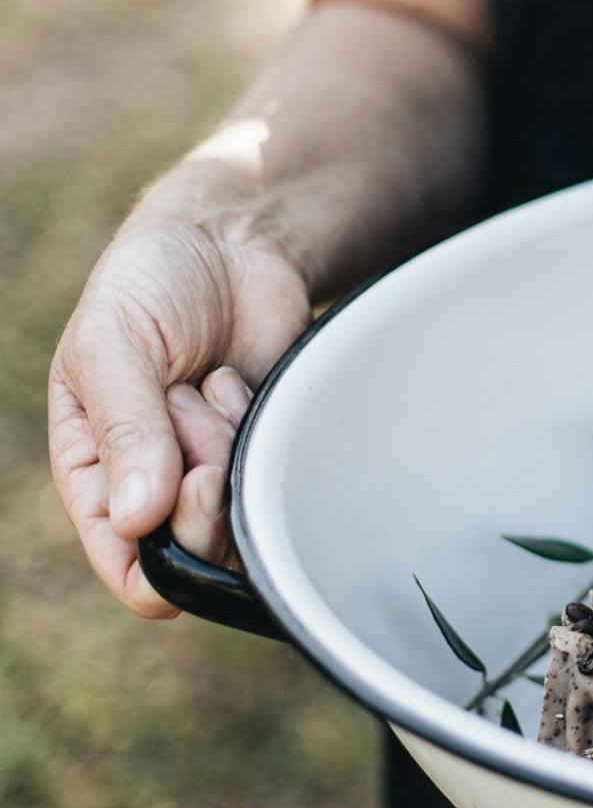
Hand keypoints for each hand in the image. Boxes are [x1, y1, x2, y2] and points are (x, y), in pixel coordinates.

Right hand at [49, 209, 309, 615]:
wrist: (231, 242)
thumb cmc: (152, 285)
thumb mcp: (111, 346)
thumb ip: (122, 430)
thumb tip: (139, 521)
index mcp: (96, 475)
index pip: (128, 565)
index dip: (165, 552)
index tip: (192, 482)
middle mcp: (157, 488)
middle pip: (199, 554)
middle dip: (203, 484)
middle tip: (194, 406)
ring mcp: (217, 472)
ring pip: (243, 522)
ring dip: (231, 451)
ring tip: (212, 383)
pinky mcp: (267, 451)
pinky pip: (281, 481)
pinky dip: (263, 433)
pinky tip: (241, 382)